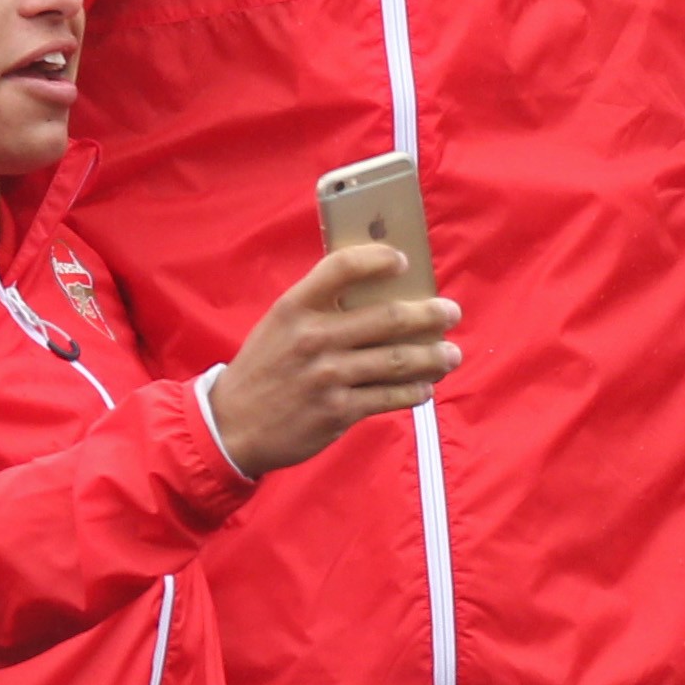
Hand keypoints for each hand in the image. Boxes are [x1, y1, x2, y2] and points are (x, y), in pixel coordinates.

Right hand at [205, 245, 463, 475]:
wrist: (233, 425)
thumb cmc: (266, 367)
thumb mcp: (280, 325)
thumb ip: (320, 306)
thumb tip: (380, 289)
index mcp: (295, 307)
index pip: (342, 267)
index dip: (378, 258)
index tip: (403, 261)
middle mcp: (313, 338)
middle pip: (388, 317)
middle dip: (430, 314)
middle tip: (451, 312)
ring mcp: (327, 376)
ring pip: (398, 360)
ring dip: (434, 356)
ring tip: (451, 354)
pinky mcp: (338, 411)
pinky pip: (390, 396)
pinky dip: (415, 391)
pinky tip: (425, 386)